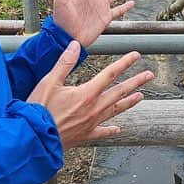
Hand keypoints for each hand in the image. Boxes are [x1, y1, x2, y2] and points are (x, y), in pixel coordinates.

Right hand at [28, 41, 153, 147]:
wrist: (34, 138)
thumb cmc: (39, 109)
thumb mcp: (49, 82)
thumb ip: (64, 63)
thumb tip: (75, 45)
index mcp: (87, 93)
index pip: (110, 74)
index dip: (124, 63)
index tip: (136, 55)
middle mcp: (94, 108)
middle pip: (120, 92)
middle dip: (136, 82)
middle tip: (149, 75)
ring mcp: (92, 123)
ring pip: (116, 110)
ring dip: (129, 102)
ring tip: (141, 96)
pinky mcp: (86, 135)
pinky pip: (103, 132)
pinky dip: (111, 130)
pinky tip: (118, 129)